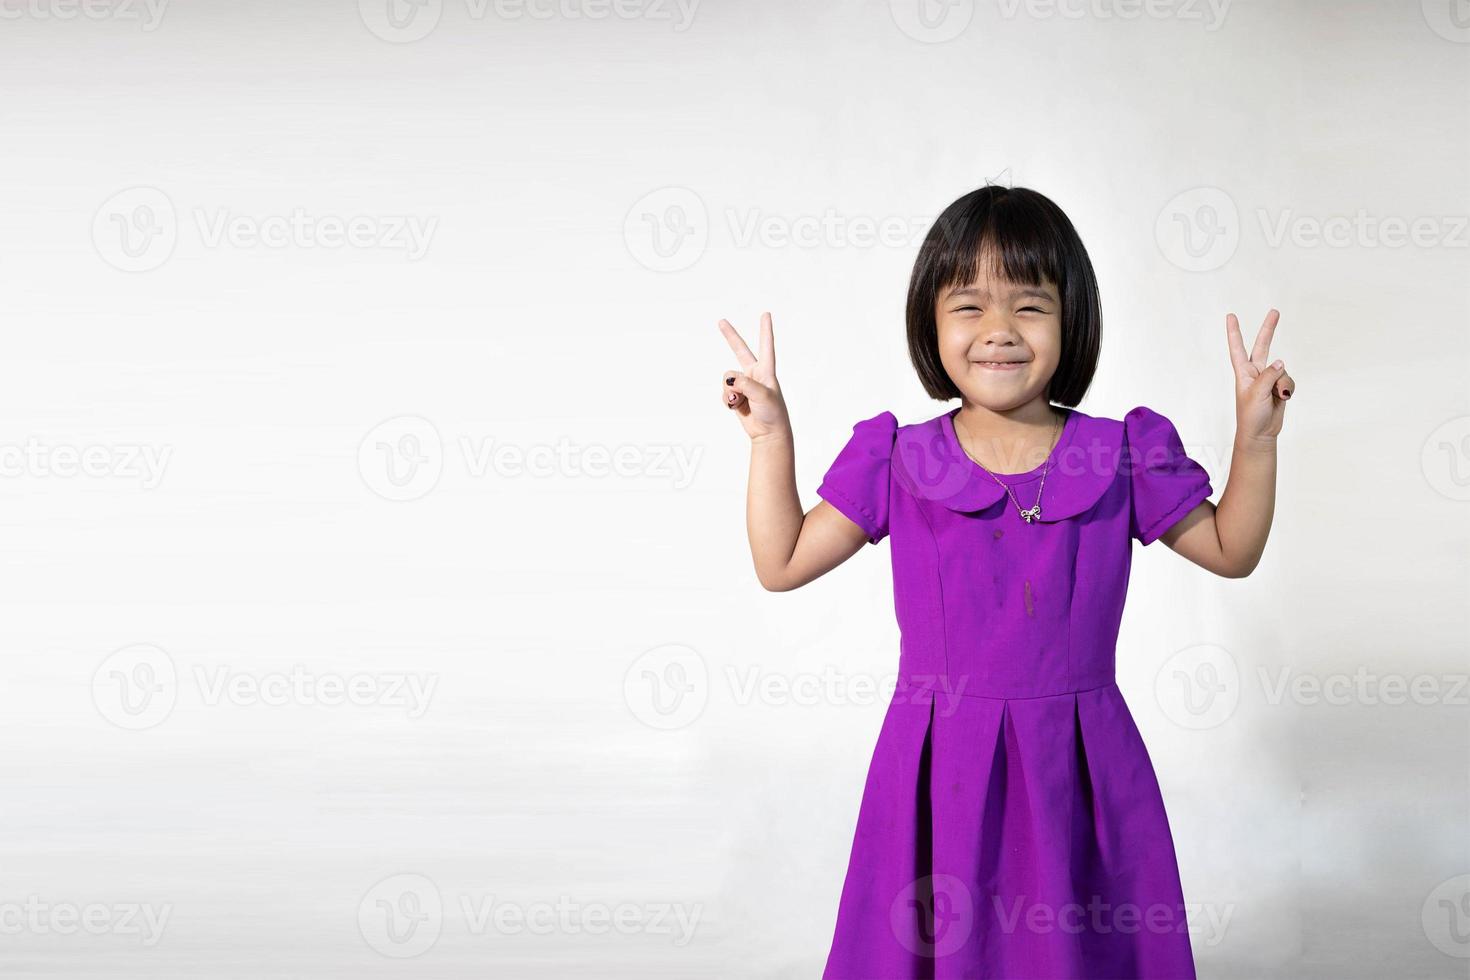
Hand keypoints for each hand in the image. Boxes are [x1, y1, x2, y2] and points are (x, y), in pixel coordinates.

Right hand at [717, 312, 791, 440]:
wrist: (768, 434)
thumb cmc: (772, 414)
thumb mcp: (762, 396)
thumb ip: (745, 384)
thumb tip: (729, 379)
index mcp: (766, 371)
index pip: (766, 346)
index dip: (765, 330)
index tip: (766, 314)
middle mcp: (754, 375)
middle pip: (740, 351)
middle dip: (730, 337)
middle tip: (721, 322)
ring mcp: (744, 385)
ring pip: (727, 379)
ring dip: (729, 391)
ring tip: (740, 402)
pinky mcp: (737, 396)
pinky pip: (725, 393)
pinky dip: (727, 400)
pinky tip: (736, 407)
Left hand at [1226, 308, 1293, 442]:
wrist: (1261, 433)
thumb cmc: (1251, 415)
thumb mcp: (1256, 393)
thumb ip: (1269, 375)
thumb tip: (1280, 362)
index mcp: (1243, 372)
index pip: (1237, 348)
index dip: (1234, 332)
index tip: (1230, 316)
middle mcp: (1255, 372)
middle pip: (1262, 346)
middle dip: (1269, 329)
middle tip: (1275, 312)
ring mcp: (1268, 379)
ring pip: (1282, 370)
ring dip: (1283, 383)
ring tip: (1276, 396)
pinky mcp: (1279, 386)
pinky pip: (1289, 380)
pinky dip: (1289, 388)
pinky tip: (1283, 398)